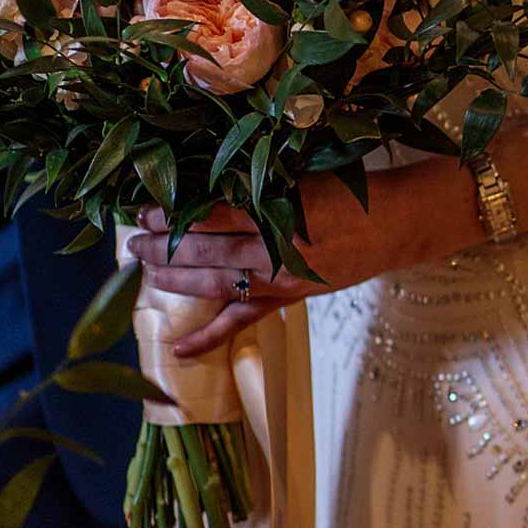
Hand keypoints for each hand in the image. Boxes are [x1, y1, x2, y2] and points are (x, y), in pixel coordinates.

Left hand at [126, 169, 454, 357]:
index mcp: (276, 213)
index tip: (145, 212)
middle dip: (162, 248)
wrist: (395, 223)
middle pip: (203, 252)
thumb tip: (200, 190)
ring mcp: (279, 280)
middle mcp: (273, 250)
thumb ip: (255, 186)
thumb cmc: (350, 190)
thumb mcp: (301, 177)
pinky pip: (242, 321)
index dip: (172, 217)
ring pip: (214, 284)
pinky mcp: (288, 298)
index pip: (209, 217)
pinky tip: (179, 350)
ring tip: (145, 272)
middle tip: (132, 243)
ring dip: (174, 280)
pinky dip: (210, 337)